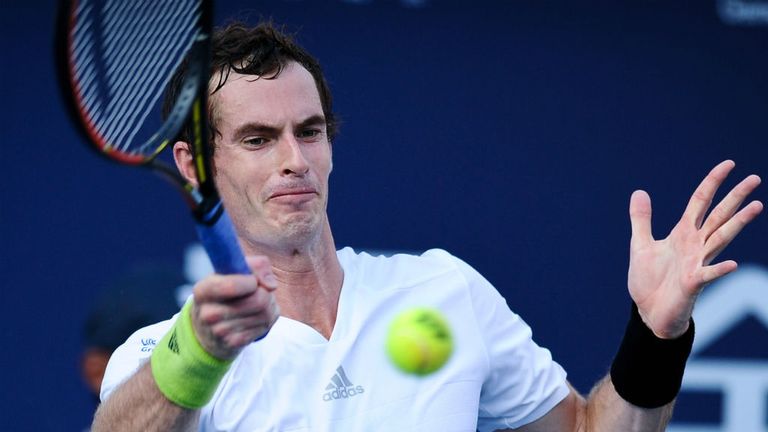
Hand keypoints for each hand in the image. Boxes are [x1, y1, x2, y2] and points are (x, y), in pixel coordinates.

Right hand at [190, 255, 279, 358]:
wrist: (210, 328)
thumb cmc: (226, 292)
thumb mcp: (233, 271)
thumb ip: (257, 265)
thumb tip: (271, 285)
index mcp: (203, 290)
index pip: (233, 286)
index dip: (252, 281)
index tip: (252, 280)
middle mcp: (208, 313)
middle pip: (258, 300)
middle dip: (265, 292)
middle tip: (258, 291)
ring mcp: (220, 331)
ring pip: (265, 313)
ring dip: (269, 305)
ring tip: (257, 304)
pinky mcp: (234, 343)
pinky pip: (265, 326)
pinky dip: (268, 319)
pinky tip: (256, 317)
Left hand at [627, 160, 761, 338]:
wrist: (648, 312)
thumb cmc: (649, 280)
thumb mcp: (640, 245)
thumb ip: (641, 219)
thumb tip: (639, 192)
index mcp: (683, 234)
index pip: (701, 201)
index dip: (713, 182)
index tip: (729, 164)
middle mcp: (695, 245)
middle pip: (719, 215)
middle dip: (735, 197)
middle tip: (755, 178)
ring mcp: (697, 263)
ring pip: (721, 238)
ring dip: (738, 223)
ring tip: (757, 206)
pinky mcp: (693, 283)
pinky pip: (708, 275)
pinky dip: (719, 269)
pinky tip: (732, 263)